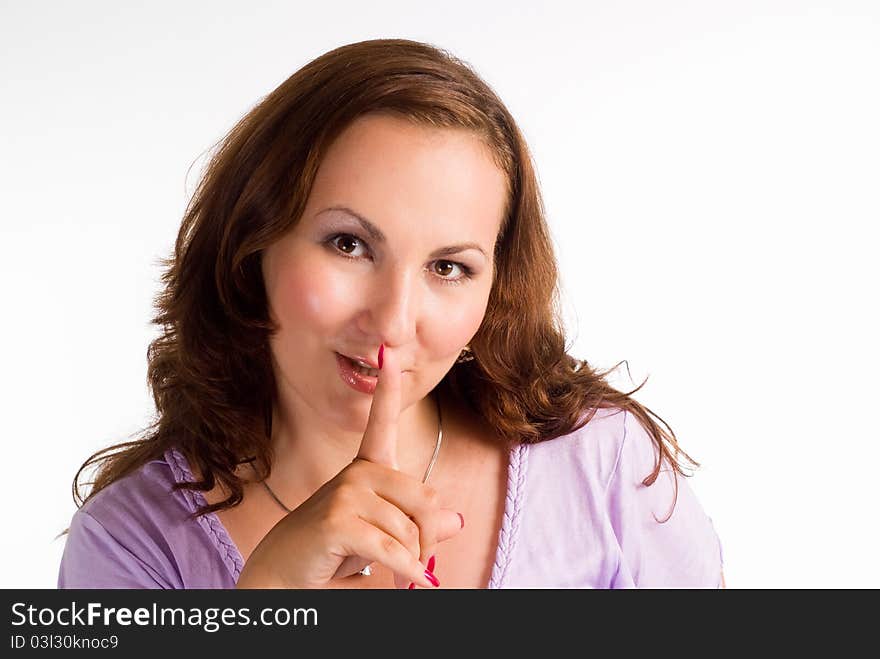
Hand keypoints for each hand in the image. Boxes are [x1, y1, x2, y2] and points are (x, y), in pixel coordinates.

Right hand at [237, 344, 461, 588]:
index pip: (380, 425)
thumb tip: (455, 519)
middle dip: (427, 539)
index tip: (388, 353)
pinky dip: (406, 571)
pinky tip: (412, 583)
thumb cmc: (333, 558)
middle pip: (424, 499)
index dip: (387, 389)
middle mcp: (356, 475)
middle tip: (418, 567)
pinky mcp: (337, 519)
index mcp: (365, 471)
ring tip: (396, 579)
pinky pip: (391, 548)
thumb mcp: (382, 538)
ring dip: (410, 563)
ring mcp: (344, 493)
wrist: (284, 584)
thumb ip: (416, 525)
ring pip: (409, 529)